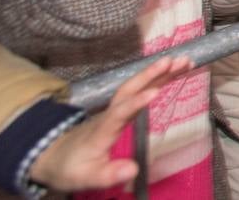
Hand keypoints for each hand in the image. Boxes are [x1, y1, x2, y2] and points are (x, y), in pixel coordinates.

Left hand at [28, 56, 195, 191]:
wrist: (54, 156)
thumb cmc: (71, 167)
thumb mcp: (86, 178)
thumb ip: (108, 174)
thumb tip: (133, 169)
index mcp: (102, 130)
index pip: (119, 113)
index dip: (136, 103)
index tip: (154, 93)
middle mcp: (109, 113)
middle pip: (128, 89)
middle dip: (151, 74)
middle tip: (175, 61)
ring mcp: (114, 109)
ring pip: (136, 86)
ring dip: (158, 72)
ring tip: (183, 61)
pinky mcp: (121, 109)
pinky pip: (140, 90)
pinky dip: (157, 79)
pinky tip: (173, 72)